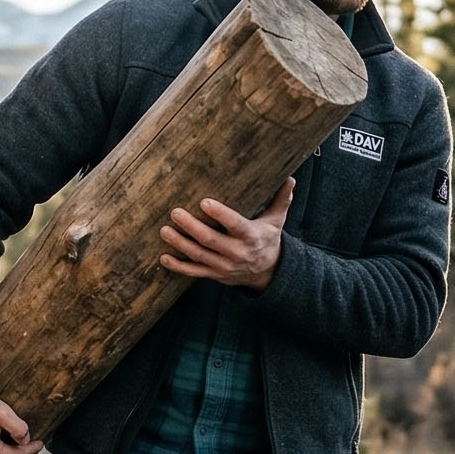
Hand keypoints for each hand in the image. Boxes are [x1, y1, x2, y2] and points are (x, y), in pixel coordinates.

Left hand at [159, 178, 292, 289]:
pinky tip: (164, 258)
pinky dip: (178, 267)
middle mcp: (236, 252)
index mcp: (251, 236)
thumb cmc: (267, 239)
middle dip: (191, 227)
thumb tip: (290, 179)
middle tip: (175, 212)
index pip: (235, 224)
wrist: (267, 273)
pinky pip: (194, 272)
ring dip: (180, 244)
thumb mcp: (276, 221)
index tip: (204, 202)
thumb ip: (281, 200)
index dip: (220, 215)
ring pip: (198, 256)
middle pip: (211, 240)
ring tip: (164, 230)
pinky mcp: (214, 274)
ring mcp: (223, 266)